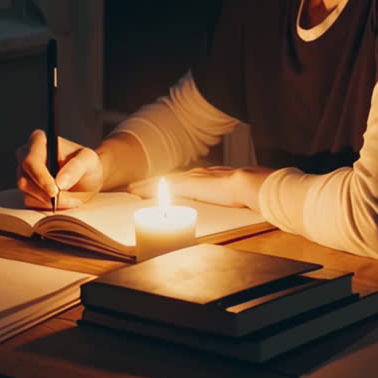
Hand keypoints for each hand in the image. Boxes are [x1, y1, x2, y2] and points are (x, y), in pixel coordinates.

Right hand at [16, 129, 103, 209]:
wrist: (87, 180)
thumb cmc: (87, 164)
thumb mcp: (89, 161)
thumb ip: (76, 167)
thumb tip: (60, 183)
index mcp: (38, 141)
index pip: (31, 160)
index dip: (40, 177)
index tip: (55, 191)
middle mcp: (25, 156)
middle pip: (24, 180)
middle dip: (46, 195)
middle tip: (71, 201)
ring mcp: (23, 174)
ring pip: (27, 195)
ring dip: (50, 203)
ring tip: (73, 200)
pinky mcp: (26, 191)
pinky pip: (31, 204)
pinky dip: (48, 208)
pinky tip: (65, 203)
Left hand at [127, 166, 269, 210]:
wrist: (246, 184)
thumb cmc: (244, 191)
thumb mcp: (233, 193)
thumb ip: (227, 196)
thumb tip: (230, 203)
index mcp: (206, 177)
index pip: (182, 180)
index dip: (169, 185)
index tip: (158, 188)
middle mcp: (195, 175)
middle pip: (168, 179)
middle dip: (151, 183)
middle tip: (134, 187)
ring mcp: (190, 179)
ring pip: (162, 182)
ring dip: (146, 185)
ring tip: (131, 189)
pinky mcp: (186, 186)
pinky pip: (161, 188)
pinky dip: (148, 189)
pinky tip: (138, 192)